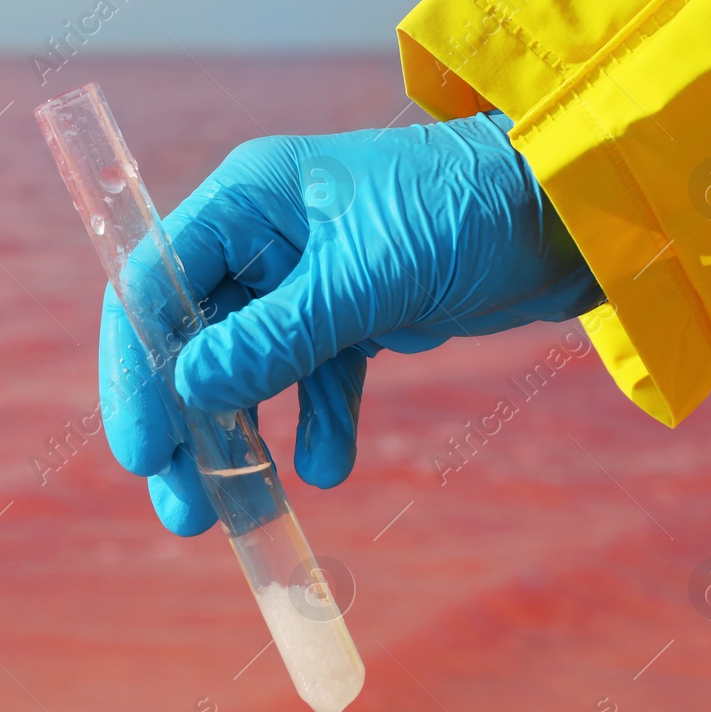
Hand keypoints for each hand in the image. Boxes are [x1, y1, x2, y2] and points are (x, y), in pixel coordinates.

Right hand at [98, 110, 604, 534]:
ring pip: (247, 368)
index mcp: (248, 199)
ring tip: (238, 512)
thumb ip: (275, 339)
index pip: (155, 283)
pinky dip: (317, 424)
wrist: (572, 213)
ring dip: (241, 439)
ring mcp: (306, 276)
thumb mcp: (364, 281)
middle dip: (185, 423)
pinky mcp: (354, 312)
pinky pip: (313, 378)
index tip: (144, 450)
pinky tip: (328, 469)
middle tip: (180, 505)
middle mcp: (264, 235)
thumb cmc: (466, 214)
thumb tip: (193, 391)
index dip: (139, 368)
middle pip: (192, 337)